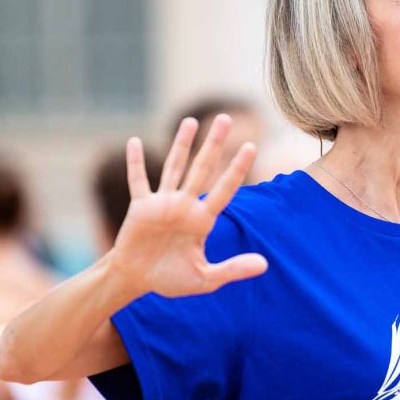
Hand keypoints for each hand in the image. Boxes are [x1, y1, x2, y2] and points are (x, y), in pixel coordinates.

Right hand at [111, 115, 268, 298]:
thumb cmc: (171, 279)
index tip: (251, 146)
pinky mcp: (140, 207)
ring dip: (181, 144)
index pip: (225, 189)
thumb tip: (265, 265)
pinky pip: (138, 181)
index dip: (237, 169)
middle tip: (225, 117)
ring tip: (190, 120)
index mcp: (202, 220)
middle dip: (214, 144)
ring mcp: (162, 204)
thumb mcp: (205, 279)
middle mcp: (185, 206)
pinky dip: (135, 162)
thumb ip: (233, 269)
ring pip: (174, 167)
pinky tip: (135, 142)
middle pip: (203, 168)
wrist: (138, 281)